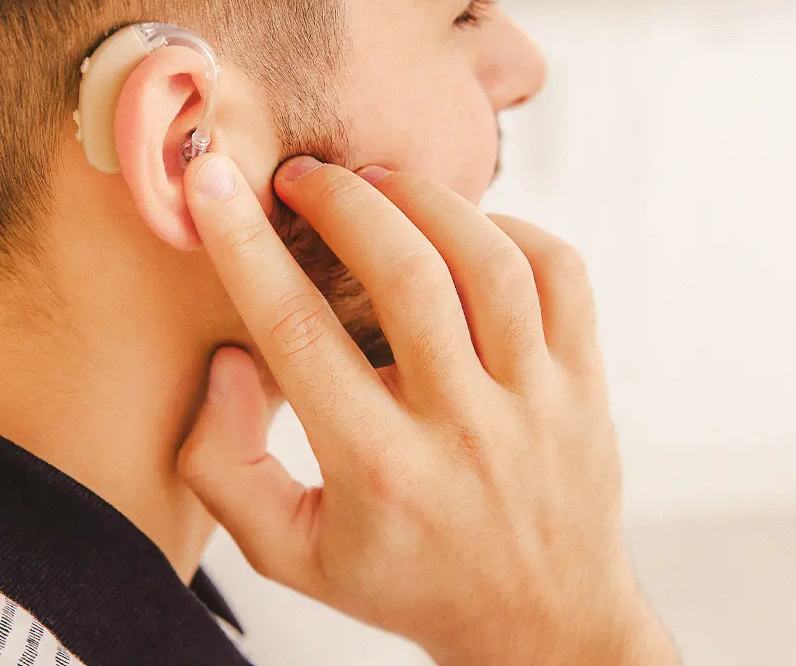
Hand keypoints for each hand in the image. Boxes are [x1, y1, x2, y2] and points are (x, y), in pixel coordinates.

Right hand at [178, 154, 677, 665]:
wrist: (541, 625)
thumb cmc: (405, 581)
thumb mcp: (289, 552)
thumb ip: (226, 466)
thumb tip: (230, 360)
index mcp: (378, 471)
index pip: (296, 333)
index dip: (242, 245)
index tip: (209, 180)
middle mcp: (463, 430)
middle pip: (405, 277)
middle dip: (341, 201)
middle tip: (303, 176)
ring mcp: (535, 402)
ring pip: (489, 262)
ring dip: (425, 200)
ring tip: (377, 182)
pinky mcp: (586, 384)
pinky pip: (560, 273)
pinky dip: (509, 229)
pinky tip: (464, 231)